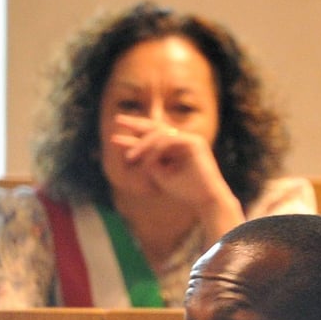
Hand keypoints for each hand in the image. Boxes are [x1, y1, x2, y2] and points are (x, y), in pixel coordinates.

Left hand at [108, 114, 241, 239]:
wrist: (205, 200)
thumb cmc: (185, 191)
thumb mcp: (159, 175)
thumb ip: (148, 161)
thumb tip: (135, 149)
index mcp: (174, 148)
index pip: (152, 137)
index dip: (133, 137)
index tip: (115, 139)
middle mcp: (182, 140)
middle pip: (156, 126)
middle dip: (136, 123)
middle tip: (118, 120)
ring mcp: (189, 139)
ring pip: (159, 134)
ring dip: (142, 145)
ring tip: (128, 157)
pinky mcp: (194, 142)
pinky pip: (169, 140)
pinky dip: (155, 150)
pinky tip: (146, 160)